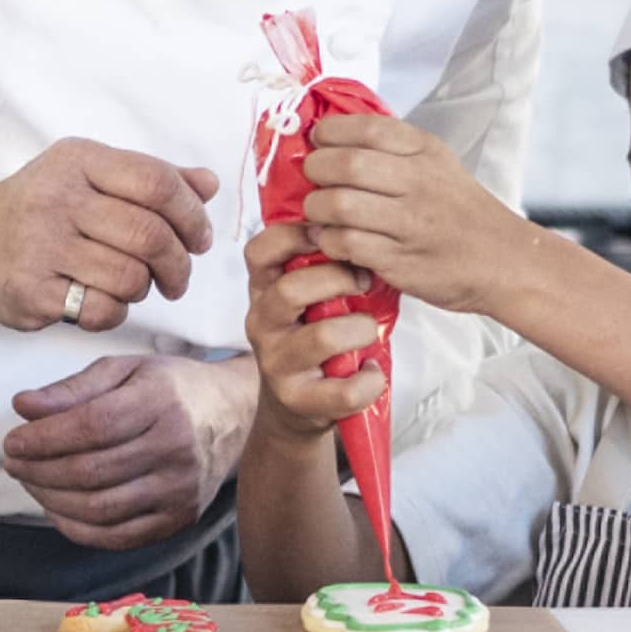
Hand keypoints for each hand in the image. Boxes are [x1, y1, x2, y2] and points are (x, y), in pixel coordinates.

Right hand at [0, 139, 217, 332]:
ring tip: (134, 284)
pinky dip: (117, 311)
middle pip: (150, 235)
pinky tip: (104, 300)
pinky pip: (103, 311)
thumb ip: (150, 178)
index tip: (200, 238)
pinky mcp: (32, 292)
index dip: (191, 214)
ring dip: (145, 288)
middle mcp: (56, 198)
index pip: (157, 182)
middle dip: (178, 263)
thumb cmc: (40, 209)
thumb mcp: (88, 177)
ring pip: (131, 277)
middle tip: (177, 276)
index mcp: (77, 160)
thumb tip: (208, 183)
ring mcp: (40, 246)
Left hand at [2, 353, 255, 549]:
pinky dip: (76, 528)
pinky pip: (116, 537)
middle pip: (90, 472)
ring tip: (31, 481)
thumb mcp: (125, 370)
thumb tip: (23, 407)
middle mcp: (176, 448)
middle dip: (39, 470)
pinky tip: (57, 507)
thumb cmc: (170, 388)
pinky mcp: (179, 519)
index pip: (91, 427)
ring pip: (99, 509)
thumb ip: (73, 388)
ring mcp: (180, 490)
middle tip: (14, 462)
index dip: (43, 439)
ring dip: (51, 500)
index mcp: (161, 402)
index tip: (13, 441)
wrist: (232, 414)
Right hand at [244, 224, 384, 438]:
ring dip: (360, 329)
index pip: (260, 250)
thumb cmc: (313, 335)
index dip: (294, 235)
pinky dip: (369, 379)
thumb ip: (322, 264)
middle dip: (338, 279)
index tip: (329, 234)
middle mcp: (262, 322)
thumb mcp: (307, 296)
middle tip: (364, 283)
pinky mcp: (297, 399)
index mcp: (263, 289)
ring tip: (369, 331)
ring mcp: (276, 362)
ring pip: (322, 336)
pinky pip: (343, 390)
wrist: (295, 404)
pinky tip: (371, 371)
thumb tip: (363, 227)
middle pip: (291, 289)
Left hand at [300, 115, 526, 312]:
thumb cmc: (461, 212)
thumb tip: (332, 136)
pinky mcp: (401, 260)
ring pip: (340, 205)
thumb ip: (392, 149)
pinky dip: (329, 241)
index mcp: (425, 151)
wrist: (503, 261)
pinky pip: (346, 244)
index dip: (330, 131)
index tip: (318, 141)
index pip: (367, 127)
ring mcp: (410, 223)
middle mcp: (419, 182)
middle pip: (346, 164)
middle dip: (315, 169)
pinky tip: (333, 240)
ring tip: (320, 212)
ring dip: (317, 208)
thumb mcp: (438, 164)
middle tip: (313, 178)